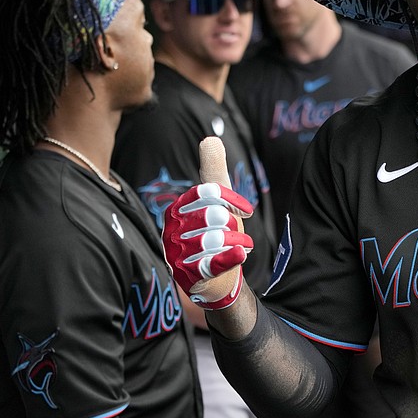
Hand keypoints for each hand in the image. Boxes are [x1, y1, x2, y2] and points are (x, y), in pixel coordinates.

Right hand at [162, 138, 253, 309]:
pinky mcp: (188, 276)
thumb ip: (213, 171)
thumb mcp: (216, 201)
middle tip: (237, 235)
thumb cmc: (215, 233)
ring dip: (237, 243)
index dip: (232, 200)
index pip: (208, 192)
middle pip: (214, 215)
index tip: (246, 210)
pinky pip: (211, 262)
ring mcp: (176, 254)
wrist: (215, 278)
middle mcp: (171, 229)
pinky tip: (240, 255)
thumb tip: (210, 138)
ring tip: (239, 247)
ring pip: (215, 239)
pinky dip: (229, 257)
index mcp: (178, 208)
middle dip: (233, 225)